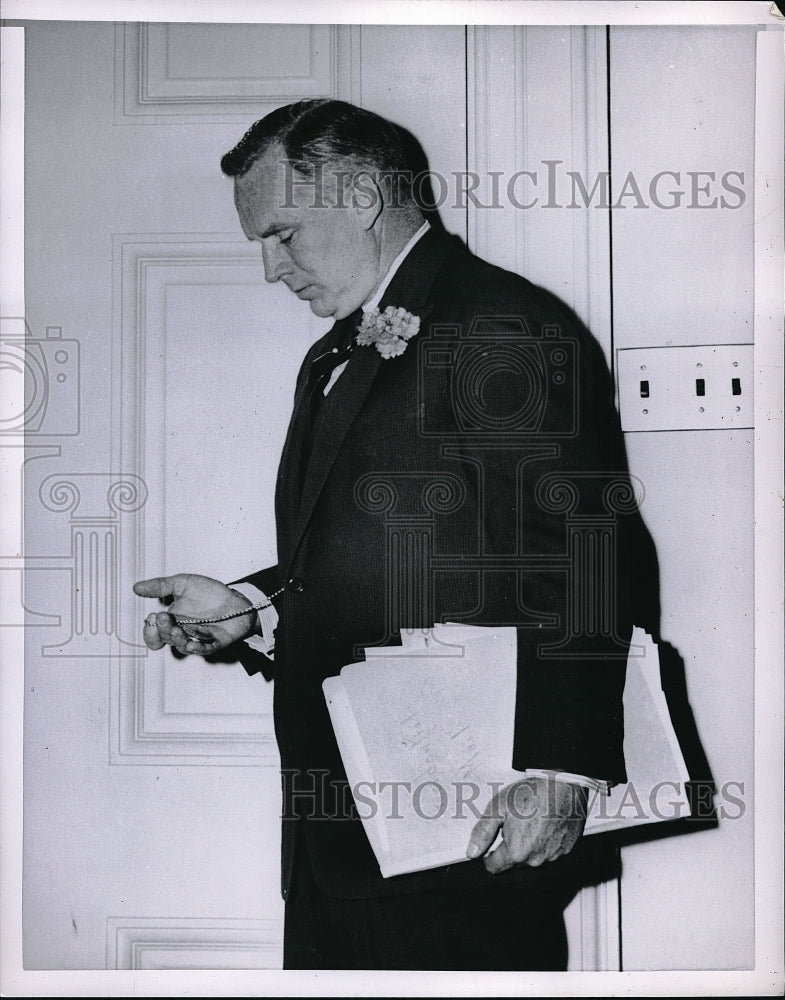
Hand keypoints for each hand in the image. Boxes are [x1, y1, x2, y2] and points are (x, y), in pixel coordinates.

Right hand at [132, 573, 257, 656]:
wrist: (236, 599)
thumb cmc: (209, 594)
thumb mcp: (183, 584)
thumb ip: (161, 586)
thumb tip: (137, 588)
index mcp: (172, 620)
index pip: (154, 633)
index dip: (150, 629)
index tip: (153, 617)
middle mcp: (182, 632)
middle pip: (165, 639)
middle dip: (162, 629)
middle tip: (164, 617)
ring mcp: (198, 638)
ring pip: (182, 646)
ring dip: (177, 639)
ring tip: (176, 629)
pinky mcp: (215, 642)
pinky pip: (205, 650)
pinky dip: (198, 648)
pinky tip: (192, 644)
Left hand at [466, 776, 586, 872]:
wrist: (564, 784)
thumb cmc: (532, 793)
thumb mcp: (498, 807)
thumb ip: (483, 832)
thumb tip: (472, 852)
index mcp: (516, 852)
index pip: (494, 867)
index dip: (488, 856)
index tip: (490, 845)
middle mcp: (536, 859)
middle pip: (514, 861)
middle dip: (511, 846)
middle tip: (513, 822)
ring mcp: (553, 855)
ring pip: (533, 856)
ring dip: (529, 844)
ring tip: (531, 819)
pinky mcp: (566, 848)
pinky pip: (550, 850)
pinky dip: (546, 840)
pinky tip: (545, 822)